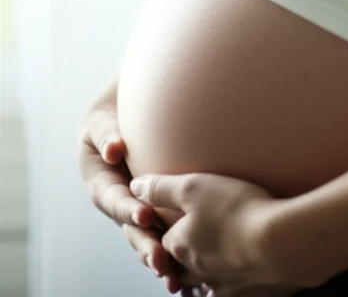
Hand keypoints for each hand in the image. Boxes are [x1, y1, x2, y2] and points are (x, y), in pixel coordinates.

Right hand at [77, 89, 184, 290]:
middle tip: (161, 261)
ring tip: (175, 279)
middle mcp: (120, 206)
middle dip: (146, 246)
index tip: (145, 215)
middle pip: (133, 230)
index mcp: (103, 187)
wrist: (116, 126)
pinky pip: (167, 232)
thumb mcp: (99, 126)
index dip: (129, 209)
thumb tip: (113, 149)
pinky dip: (177, 251)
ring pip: (149, 238)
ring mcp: (138, 212)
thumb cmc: (105, 124)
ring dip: (161, 258)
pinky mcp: (156, 213)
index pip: (116, 201)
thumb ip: (106, 136)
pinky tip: (192, 270)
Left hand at [130, 172, 302, 294]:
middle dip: (180, 259)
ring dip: (204, 275)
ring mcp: (222, 286)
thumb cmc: (236, 211)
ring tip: (211, 264)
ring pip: (204, 285)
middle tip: (187, 246)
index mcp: (179, 245)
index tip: (171, 221)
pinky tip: (240, 276)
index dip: (165, 229)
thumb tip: (134, 186)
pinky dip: (231, 285)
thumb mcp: (194, 186)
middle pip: (179, 268)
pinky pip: (232, 293)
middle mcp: (196, 271)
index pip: (161, 241)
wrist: (280, 244)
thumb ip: (162, 187)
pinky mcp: (247, 294)